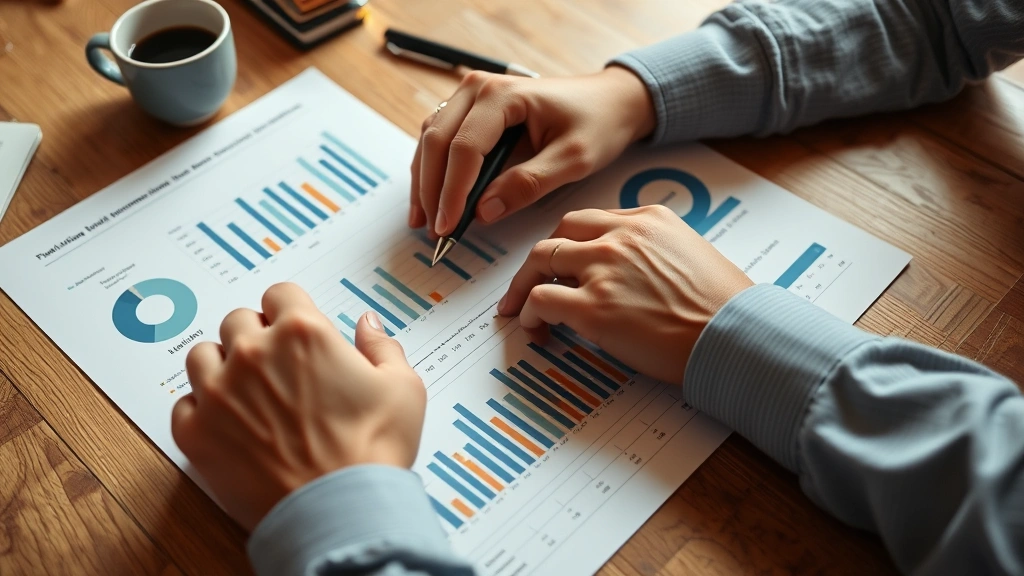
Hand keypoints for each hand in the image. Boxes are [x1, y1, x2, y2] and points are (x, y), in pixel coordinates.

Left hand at [171, 283, 425, 530]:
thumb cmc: (373, 451)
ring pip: (202, 355)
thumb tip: (368, 324)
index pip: (280, 293)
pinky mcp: (197, 433)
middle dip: (256, 336)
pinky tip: (228, 424)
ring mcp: (219, 392)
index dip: (291, 310)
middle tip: (277, 365)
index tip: (295, 328)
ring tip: (245, 390)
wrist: (341, 511)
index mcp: (303, 333)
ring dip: (221, 365)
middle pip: (238, 320)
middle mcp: (254, 353)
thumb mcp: (402, 388)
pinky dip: (202, 410)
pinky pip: (184, 404)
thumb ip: (382, 346)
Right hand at [410, 66, 655, 236]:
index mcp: (503, 95)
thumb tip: (483, 212)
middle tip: (434, 232)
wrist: (609, 100)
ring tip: (423, 222)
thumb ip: (529, 184)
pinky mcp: (471, 109)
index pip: (464, 148)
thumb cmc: (597, 123)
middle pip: (437, 142)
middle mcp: (478, 88)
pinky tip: (431, 201)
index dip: (452, 192)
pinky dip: (432, 172)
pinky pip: (440, 140)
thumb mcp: (574, 159)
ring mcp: (471, 96)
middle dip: (430, 191)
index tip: (449, 227)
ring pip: (431, 140)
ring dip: (424, 183)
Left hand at [498, 206, 752, 382]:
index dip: (572, 242)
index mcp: (648, 218)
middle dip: (542, 257)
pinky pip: (541, 299)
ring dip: (525, 284)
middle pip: (560, 232)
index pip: (592, 220)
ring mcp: (604, 269)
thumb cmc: (724, 307)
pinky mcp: (592, 307)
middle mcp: (622, 236)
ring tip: (520, 307)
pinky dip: (530, 314)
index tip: (565, 262)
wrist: (736, 335)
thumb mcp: (691, 254)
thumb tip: (631, 274)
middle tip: (531, 279)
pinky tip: (537, 328)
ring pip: (542, 259)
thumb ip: (654, 252)